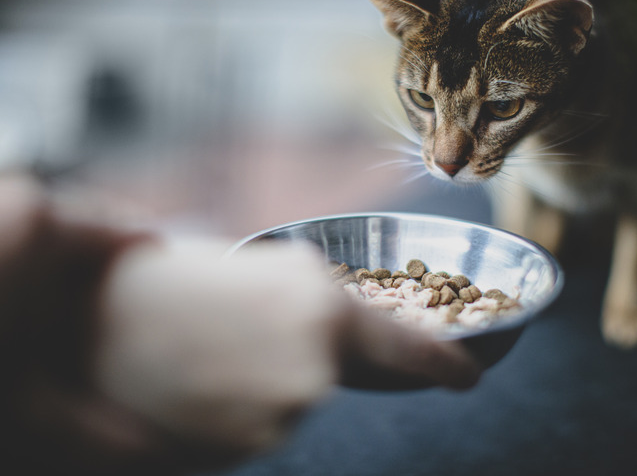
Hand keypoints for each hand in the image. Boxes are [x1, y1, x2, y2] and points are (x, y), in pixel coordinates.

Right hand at [95, 239, 480, 452]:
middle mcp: (314, 368)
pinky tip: (210, 378)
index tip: (467, 375)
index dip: (444, 364)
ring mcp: (280, 416)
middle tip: (269, 333)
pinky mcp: (246, 449)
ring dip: (278, 381)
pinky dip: (249, 406)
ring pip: (304, 402)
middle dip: (328, 357)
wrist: (88, 317)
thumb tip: (354, 325)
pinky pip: (267, 426)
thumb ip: (323, 298)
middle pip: (352, 376)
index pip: (407, 350)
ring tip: (223, 350)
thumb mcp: (269, 267)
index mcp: (322, 308)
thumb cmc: (176, 277)